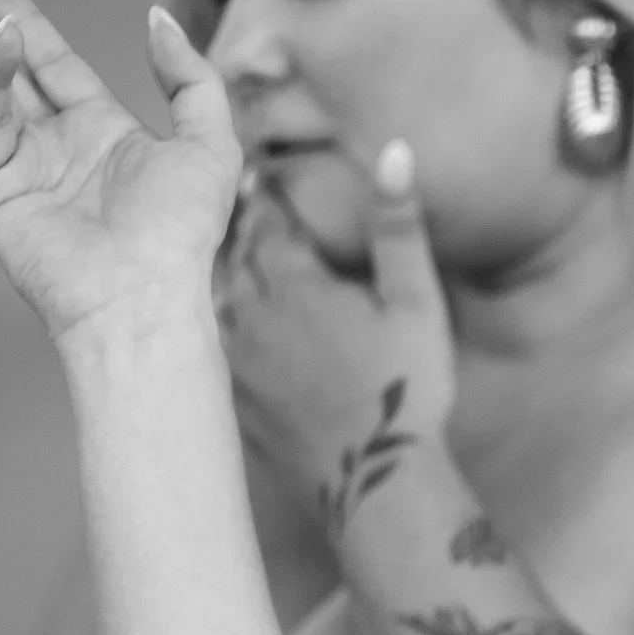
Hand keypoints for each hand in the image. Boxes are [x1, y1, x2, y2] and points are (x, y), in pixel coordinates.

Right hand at [0, 0, 237, 343]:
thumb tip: (157, 18)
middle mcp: (54, 144)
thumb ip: (190, 76)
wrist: (145, 297)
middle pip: (2, 62)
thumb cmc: (182, 236)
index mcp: (101, 131)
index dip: (19, 16)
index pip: (50, 60)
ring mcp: (19, 164)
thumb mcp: (211, 142)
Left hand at [218, 141, 458, 539]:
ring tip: (235, 261)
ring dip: (224, 276)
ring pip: (217, 302)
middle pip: (233, 258)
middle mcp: (251, 317)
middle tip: (239, 207)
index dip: (264, 198)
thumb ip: (398, 224)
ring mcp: (237, 363)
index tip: (259, 175)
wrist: (376, 484)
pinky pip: (216, 349)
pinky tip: (235, 329)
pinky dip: (222, 327)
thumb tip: (393, 150)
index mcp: (294, 284)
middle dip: (238, 230)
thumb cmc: (405, 389)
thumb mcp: (416, 301)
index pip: (266, 223)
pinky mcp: (236, 402)